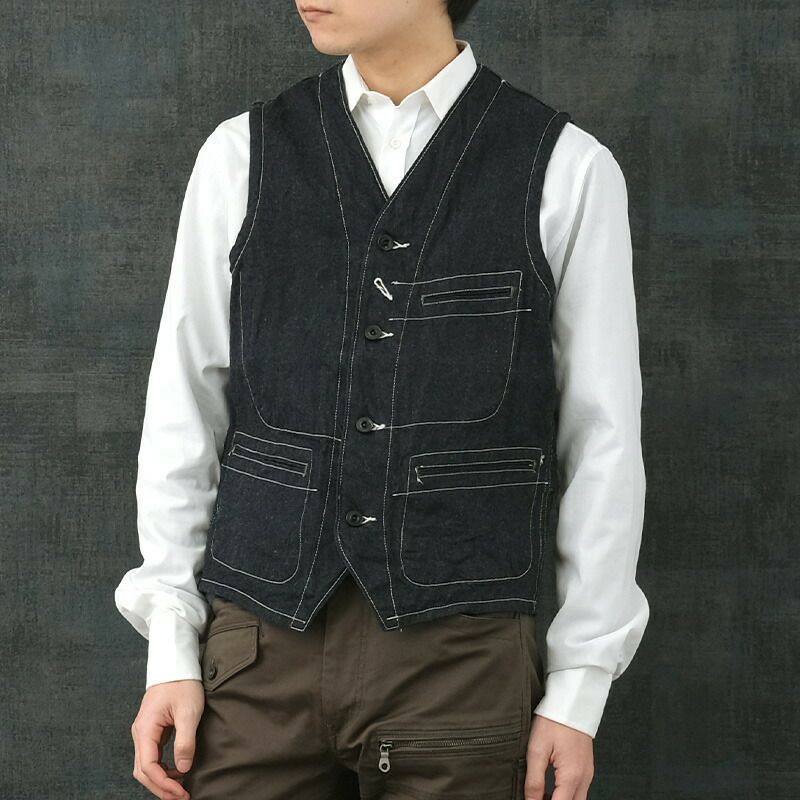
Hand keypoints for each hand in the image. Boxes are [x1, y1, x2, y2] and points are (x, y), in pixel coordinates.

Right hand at [130, 679, 204, 799]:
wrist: (176, 664)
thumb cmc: (182, 684)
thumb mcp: (188, 711)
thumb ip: (185, 741)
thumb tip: (183, 768)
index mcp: (145, 729)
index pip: (148, 767)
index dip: (163, 784)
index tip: (181, 793)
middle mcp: (140, 733)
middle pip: (143, 771)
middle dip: (160, 788)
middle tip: (181, 797)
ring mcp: (144, 732)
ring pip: (145, 765)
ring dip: (160, 780)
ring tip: (179, 789)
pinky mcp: (151, 730)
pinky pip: (151, 756)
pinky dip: (161, 769)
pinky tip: (176, 772)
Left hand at [523, 713, 594, 798]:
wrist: (571, 701)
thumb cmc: (553, 721)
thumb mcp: (536, 749)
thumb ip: (534, 780)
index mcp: (571, 776)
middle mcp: (584, 778)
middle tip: (536, 798)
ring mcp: (588, 773)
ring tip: (541, 795)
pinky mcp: (587, 768)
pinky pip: (579, 790)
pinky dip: (566, 795)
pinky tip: (551, 789)